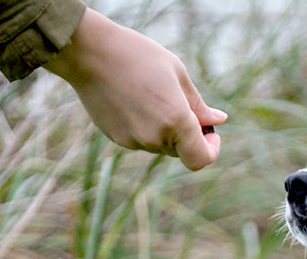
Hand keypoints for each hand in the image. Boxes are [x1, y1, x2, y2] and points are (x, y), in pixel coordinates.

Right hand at [42, 9, 226, 169]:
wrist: (88, 53)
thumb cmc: (137, 56)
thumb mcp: (177, 73)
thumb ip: (199, 105)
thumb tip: (218, 121)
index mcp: (175, 121)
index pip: (201, 159)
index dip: (211, 149)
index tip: (210, 132)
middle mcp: (155, 137)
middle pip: (181, 150)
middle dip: (188, 134)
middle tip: (181, 103)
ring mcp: (133, 141)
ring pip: (160, 145)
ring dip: (165, 129)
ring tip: (151, 95)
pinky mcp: (117, 139)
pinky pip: (141, 140)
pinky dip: (146, 127)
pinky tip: (134, 99)